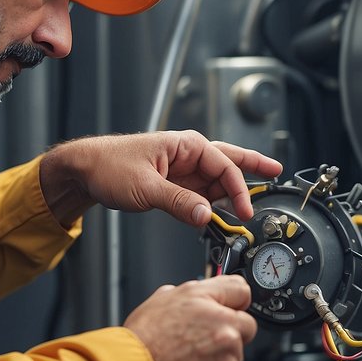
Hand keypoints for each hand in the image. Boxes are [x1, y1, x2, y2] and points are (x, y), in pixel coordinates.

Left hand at [39, 131, 281, 226]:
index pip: (224, 166)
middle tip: (277, 171)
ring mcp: (183, 169)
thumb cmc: (109, 166)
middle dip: (253, 166)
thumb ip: (178, 203)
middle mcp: (188, 154)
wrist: (84, 170)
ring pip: (217, 179)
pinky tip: (223, 211)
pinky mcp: (175, 183)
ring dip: (233, 192)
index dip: (239, 190)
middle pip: (229, 160)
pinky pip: (203, 192)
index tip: (245, 212)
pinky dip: (215, 201)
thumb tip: (206, 215)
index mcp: (186, 145)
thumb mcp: (145, 188)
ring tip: (251, 203)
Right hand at [123, 276, 257, 360]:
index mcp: (212, 307)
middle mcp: (225, 333)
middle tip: (201, 340)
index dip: (232, 301)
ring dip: (219, 359)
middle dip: (229, 332)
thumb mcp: (164, 297)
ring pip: (234, 358)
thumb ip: (194, 292)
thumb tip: (204, 293)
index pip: (242, 293)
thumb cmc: (141, 339)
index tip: (229, 307)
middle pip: (245, 328)